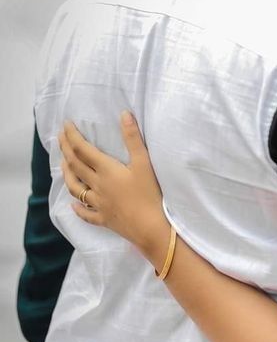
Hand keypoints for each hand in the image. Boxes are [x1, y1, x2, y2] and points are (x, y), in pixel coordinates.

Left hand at [58, 113, 169, 263]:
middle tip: (60, 138)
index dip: (72, 136)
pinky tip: (74, 204)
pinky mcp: (104, 219)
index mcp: (106, 170)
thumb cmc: (150, 194)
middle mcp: (97, 186)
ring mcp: (99, 204)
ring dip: (66, 175)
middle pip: (75, 166)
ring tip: (62, 165)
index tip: (65, 125)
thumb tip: (124, 114)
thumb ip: (133, 138)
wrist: (151, 228)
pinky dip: (78, 208)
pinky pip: (86, 213)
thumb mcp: (144, 163)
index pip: (83, 149)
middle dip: (66, 149)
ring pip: (75, 188)